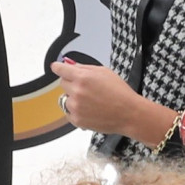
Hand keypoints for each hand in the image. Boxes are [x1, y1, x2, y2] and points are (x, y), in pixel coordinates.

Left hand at [52, 60, 172, 144]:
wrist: (129, 114)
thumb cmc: (120, 92)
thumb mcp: (104, 72)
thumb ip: (85, 68)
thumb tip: (70, 65)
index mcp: (82, 77)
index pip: (61, 70)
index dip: (58, 68)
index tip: (56, 67)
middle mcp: (76, 91)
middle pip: (63, 83)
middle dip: (72, 83)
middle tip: (86, 88)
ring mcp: (75, 107)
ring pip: (65, 99)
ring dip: (73, 99)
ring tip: (90, 102)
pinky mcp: (77, 120)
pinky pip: (68, 113)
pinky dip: (76, 111)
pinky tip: (89, 110)